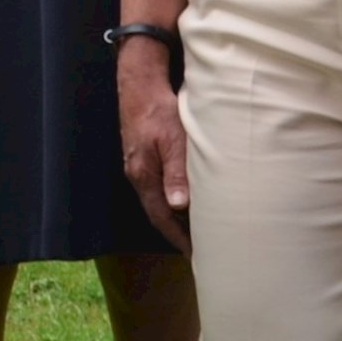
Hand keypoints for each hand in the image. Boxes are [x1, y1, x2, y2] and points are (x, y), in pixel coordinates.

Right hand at [115, 32, 191, 249]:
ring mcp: (140, 165)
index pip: (162, 217)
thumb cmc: (160, 110)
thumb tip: (179, 206)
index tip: (196, 256)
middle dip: (178, 234)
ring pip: (160, 200)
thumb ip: (176, 172)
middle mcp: (139, 174)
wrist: (139, 83)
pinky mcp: (145, 156)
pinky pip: (160, 186)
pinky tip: (188, 201)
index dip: (178, 238)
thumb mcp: (173, 140)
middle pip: (159, 213)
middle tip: (202, 250)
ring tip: (198, 232)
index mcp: (144, 175)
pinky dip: (174, 199)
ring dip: (177, 218)